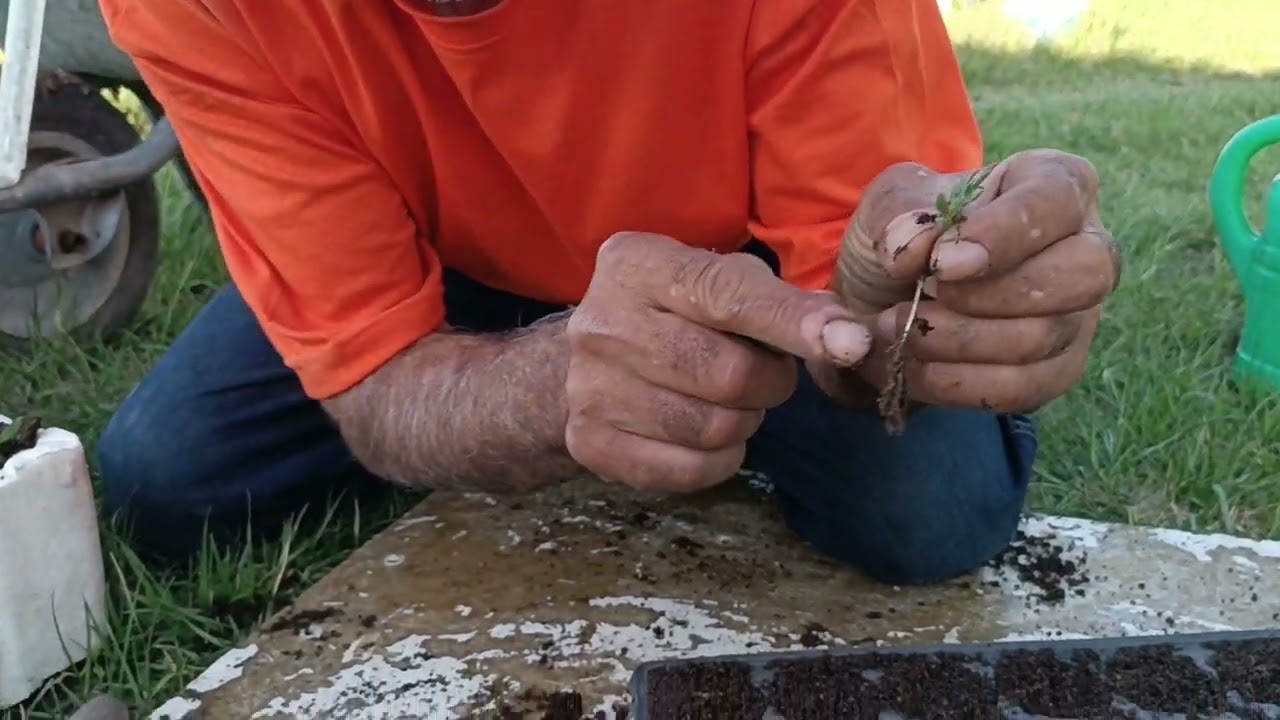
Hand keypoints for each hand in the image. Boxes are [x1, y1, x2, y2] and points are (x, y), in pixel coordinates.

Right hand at [565, 232, 871, 491]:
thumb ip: (786, 304)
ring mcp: (588, 388)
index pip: (726, 296)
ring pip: (713, 427)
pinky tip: (708, 435)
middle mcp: (601, 323)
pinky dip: (719, 459)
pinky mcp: (589, 443)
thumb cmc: (676, 312)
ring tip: (730, 401)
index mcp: (635, 265)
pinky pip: (690, 470)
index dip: (792, 324)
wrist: (586, 360)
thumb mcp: (723, 282)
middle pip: (727, 374)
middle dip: (769, 381)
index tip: (850, 344)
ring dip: (745, 421)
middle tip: (763, 374)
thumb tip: (850, 339)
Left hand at [817, 149, 1120, 413]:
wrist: (887, 300)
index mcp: (1054, 182)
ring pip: (1044, 339)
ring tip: (893, 330)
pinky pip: (1022, 389)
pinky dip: (954, 384)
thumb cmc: (907, 236)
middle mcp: (1086, 248)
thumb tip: (915, 247)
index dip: (1002, 234)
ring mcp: (1080, 314)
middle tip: (921, 299)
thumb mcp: (889, 205)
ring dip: (955, 343)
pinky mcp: (1057, 370)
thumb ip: (899, 215)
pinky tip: (908, 368)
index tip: (940, 263)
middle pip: (1083, 275)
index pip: (1056, 200)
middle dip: (990, 297)